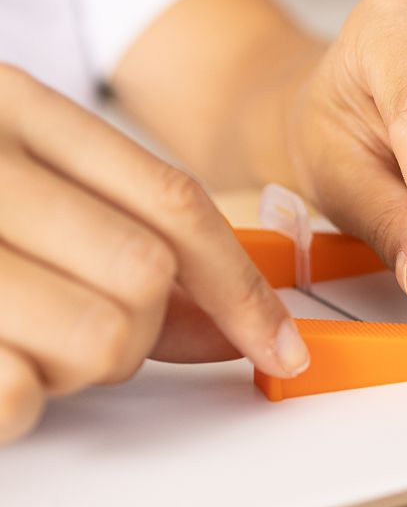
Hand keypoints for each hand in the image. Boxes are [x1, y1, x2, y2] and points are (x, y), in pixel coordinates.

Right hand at [0, 66, 309, 443]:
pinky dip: (15, 400)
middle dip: (141, 329)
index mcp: (5, 106)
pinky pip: (18, 397)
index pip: (171, 202)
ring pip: (102, 340)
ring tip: (13, 337)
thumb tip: (234, 322)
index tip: (280, 344)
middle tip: (77, 324)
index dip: (242, 285)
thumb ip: (126, 238)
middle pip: (148, 279)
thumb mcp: (18, 183)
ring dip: (76, 365)